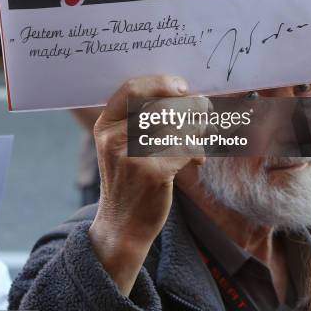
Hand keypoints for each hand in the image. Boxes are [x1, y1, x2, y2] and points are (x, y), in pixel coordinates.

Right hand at [89, 74, 205, 294]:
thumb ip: (142, 120)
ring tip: (202, 134)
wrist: (122, 227)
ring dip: (198, 128)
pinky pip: (186, 148)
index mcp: (105, 125)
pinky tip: (198, 159)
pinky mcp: (153, 173)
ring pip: (178, 126)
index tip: (182, 86)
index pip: (132, 89)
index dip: (161, 83)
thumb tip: (185, 93)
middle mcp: (114, 138)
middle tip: (204, 108)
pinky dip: (197, 151)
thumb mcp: (122, 146)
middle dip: (189, 105)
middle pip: (162, 105)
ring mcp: (132, 156)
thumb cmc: (130, 179)